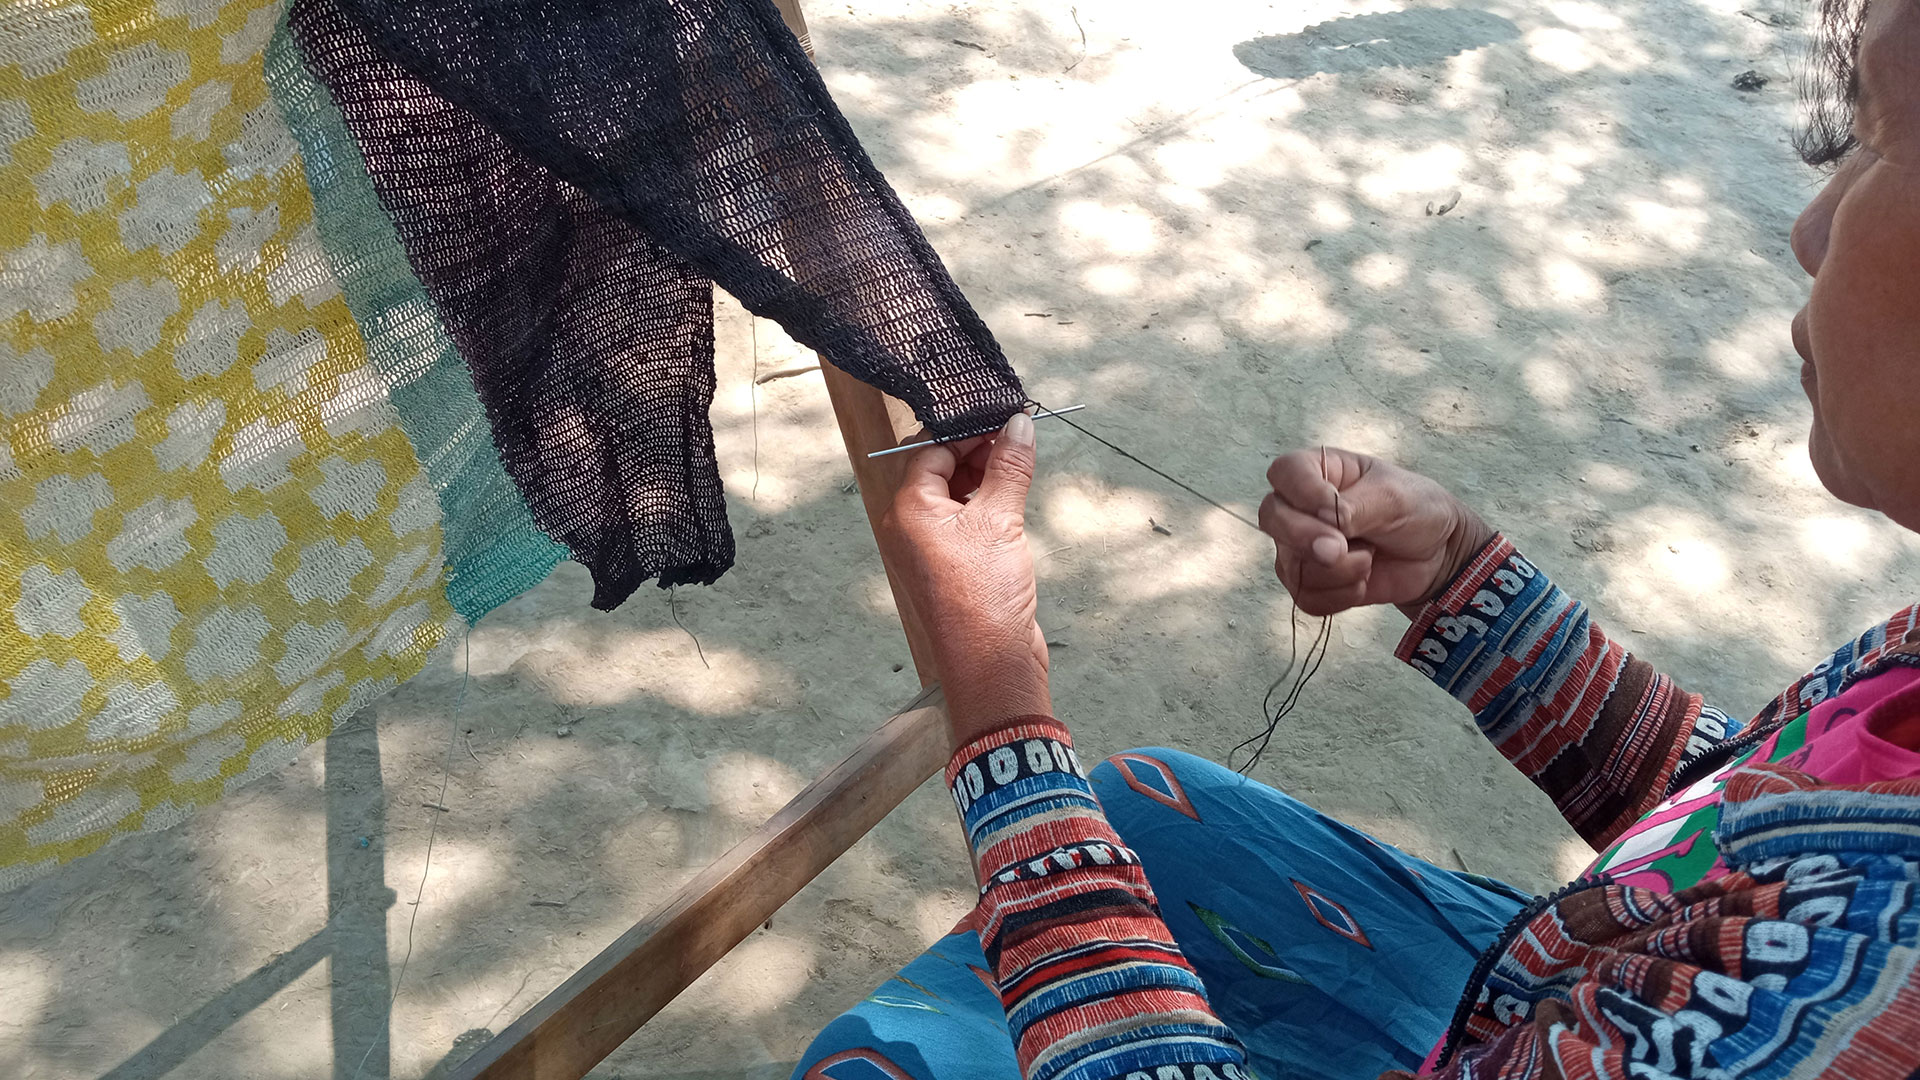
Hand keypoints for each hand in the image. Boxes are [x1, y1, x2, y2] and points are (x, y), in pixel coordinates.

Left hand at [882, 413, 1049, 745]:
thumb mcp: (1000, 519)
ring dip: (986, 478)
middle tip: (1018, 438)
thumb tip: (1018, 424)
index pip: (931, 450)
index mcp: (908, 509)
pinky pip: (967, 522)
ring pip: (956, 496)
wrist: (991, 663)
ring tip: (1021, 466)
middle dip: (978, 452)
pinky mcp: (954, 566)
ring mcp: (931, 549)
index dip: (967, 431)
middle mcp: (911, 527)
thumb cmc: (983, 595)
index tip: (1004, 420)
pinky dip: (988, 506)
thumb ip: (1008, 467)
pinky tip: (1015, 499)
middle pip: (941, 470)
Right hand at [1258, 448, 1494, 616]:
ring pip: (1290, 565)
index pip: (1284, 472)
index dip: (1300, 490)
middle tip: (1342, 547)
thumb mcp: (1393, 498)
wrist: (1438, 554)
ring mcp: (1301, 546)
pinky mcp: (1311, 581)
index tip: (1331, 506)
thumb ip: (1354, 507)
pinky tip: (1363, 583)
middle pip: (1272, 518)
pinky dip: (1338, 596)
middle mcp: (1301, 507)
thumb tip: (1323, 521)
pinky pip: (1305, 597)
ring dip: (1336, 571)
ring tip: (1369, 560)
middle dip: (1306, 538)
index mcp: (1319, 472)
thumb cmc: (1416, 510)